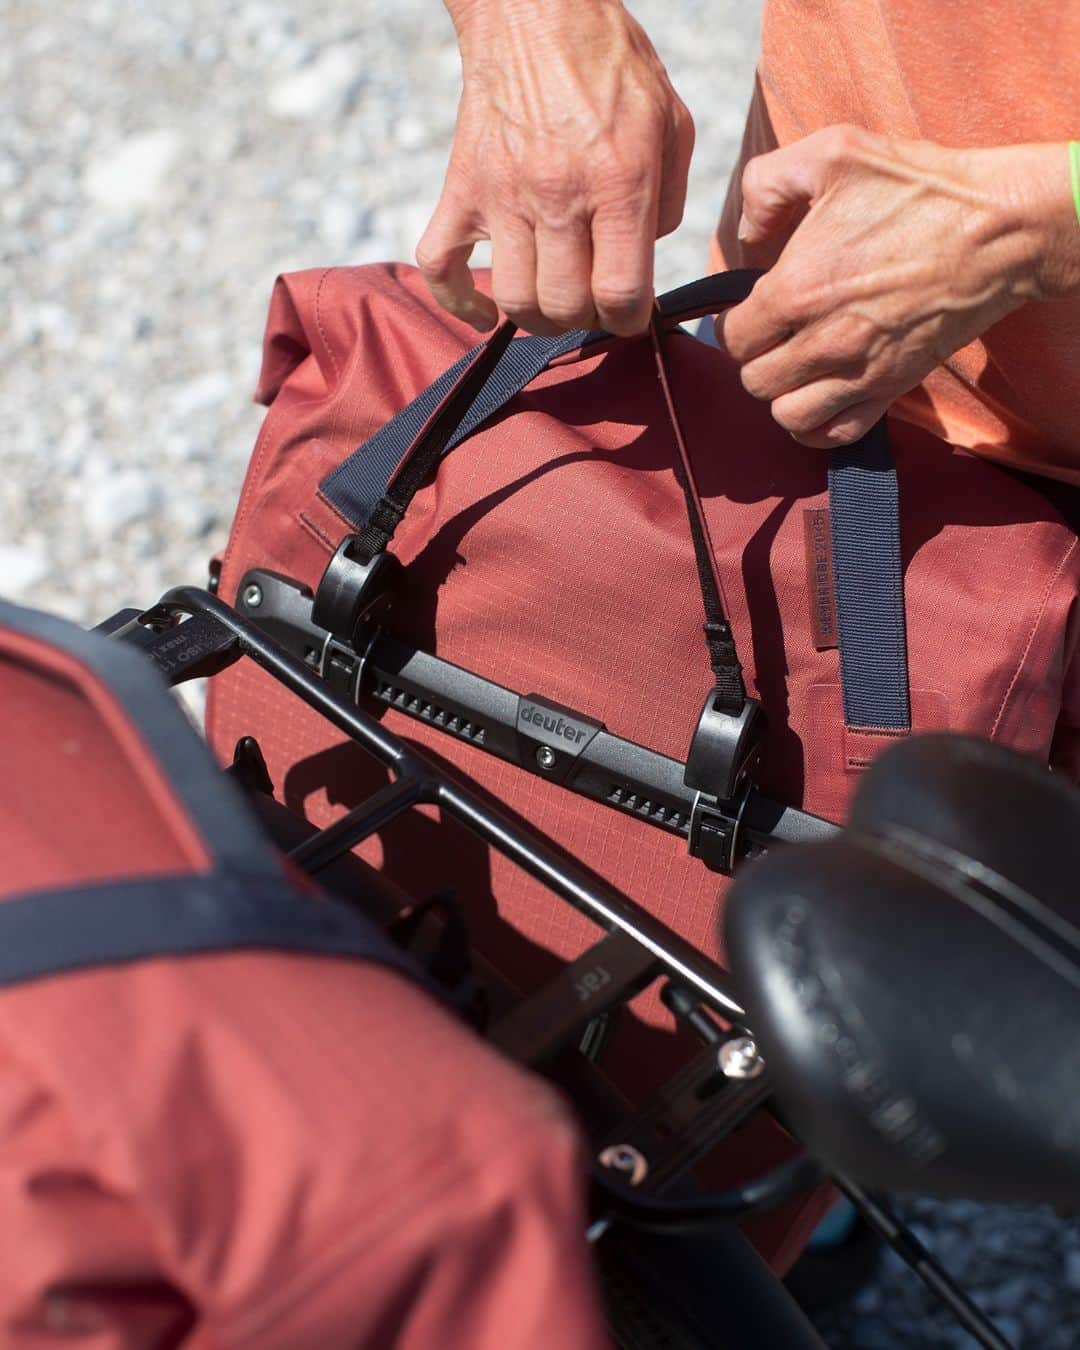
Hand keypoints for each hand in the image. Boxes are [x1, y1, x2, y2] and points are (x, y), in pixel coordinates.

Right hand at [419, 0, 693, 335]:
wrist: (534, 9)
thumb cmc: (610, 64)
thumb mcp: (670, 122)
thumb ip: (669, 200)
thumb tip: (644, 257)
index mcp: (618, 180)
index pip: (621, 293)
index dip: (629, 320)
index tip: (628, 313)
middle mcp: (558, 193)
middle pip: (566, 306)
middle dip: (585, 318)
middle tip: (590, 297)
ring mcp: (502, 194)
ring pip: (513, 298)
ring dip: (535, 315)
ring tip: (550, 298)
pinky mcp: (462, 188)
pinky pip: (441, 266)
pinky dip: (458, 301)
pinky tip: (484, 310)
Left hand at [717, 128, 1079, 447]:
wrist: (1000, 227)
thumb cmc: (918, 188)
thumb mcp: (833, 153)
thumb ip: (768, 186)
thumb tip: (746, 234)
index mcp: (797, 288)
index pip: (735, 336)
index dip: (739, 322)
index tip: (759, 309)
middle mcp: (823, 340)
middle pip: (756, 380)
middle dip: (761, 358)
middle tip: (781, 334)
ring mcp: (858, 370)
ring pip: (788, 415)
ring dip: (786, 394)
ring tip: (799, 366)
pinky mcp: (890, 387)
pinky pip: (834, 434)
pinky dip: (818, 424)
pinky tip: (821, 396)